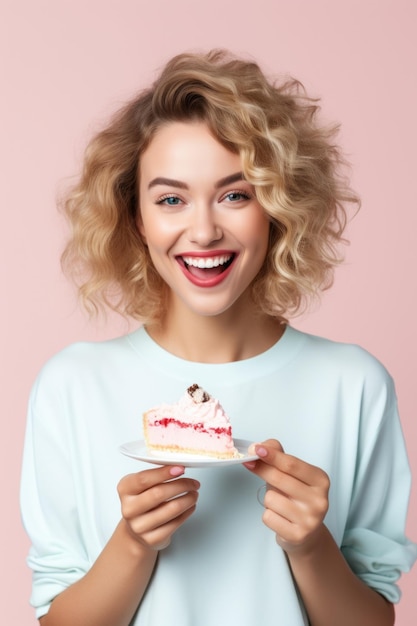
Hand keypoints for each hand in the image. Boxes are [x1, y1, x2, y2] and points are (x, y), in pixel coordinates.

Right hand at [118, 465, 199, 550]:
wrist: (136, 530)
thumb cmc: (143, 502)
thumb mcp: (142, 486)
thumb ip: (156, 475)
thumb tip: (178, 466)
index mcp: (125, 489)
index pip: (144, 479)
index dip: (164, 472)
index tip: (180, 468)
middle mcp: (129, 508)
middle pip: (159, 493)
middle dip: (182, 485)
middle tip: (194, 483)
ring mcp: (139, 526)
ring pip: (171, 509)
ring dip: (188, 499)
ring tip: (194, 494)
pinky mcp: (152, 538)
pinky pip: (176, 523)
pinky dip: (187, 512)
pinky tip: (190, 506)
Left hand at [244, 439, 329, 555]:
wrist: (306, 532)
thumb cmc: (295, 496)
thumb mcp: (291, 473)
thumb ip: (278, 455)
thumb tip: (257, 448)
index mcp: (320, 480)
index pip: (291, 464)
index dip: (272, 455)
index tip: (256, 449)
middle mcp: (319, 500)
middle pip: (279, 478)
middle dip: (261, 469)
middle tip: (250, 464)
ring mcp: (310, 520)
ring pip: (270, 499)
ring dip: (268, 499)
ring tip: (280, 503)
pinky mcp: (298, 535)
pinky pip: (268, 517)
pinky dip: (269, 515)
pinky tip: (280, 518)